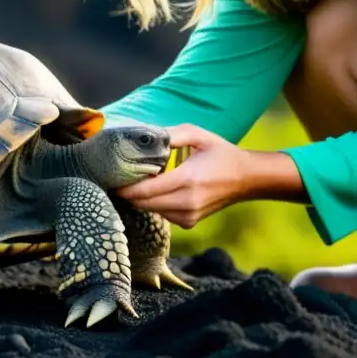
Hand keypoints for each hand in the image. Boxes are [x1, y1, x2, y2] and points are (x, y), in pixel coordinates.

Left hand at [114, 123, 247, 228]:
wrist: (246, 178)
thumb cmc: (220, 153)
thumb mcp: (198, 134)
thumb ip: (171, 135)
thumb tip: (145, 136)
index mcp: (187, 180)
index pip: (146, 190)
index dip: (125, 187)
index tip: (110, 179)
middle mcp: (186, 202)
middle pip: (144, 203)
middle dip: (128, 193)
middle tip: (115, 179)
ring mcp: (188, 216)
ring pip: (151, 210)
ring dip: (140, 198)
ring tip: (135, 181)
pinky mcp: (189, 222)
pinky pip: (162, 214)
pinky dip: (154, 203)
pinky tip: (157, 189)